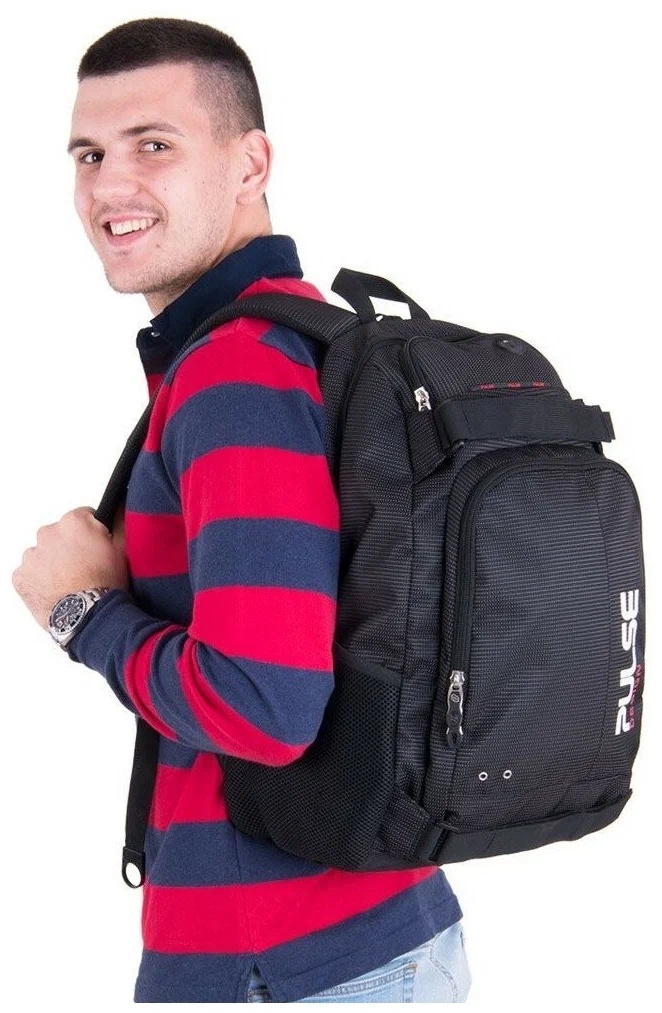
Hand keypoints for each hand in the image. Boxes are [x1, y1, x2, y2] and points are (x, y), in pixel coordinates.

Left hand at [11, 506, 129, 631]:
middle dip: (70, 547)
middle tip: (85, 567)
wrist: (88, 616)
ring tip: (70, 582)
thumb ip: (119, 522)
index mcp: (73, 523)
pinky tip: (57, 590)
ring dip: (53, 563)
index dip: (92, 533)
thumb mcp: (123, 549)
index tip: (97, 547)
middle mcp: (48, 534)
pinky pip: (29, 574)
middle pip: (59, 535)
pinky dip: (40, 580)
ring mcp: (31, 556)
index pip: (83, 517)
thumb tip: (119, 509)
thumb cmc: (105, 584)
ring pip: (43, 554)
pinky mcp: (21, 577)